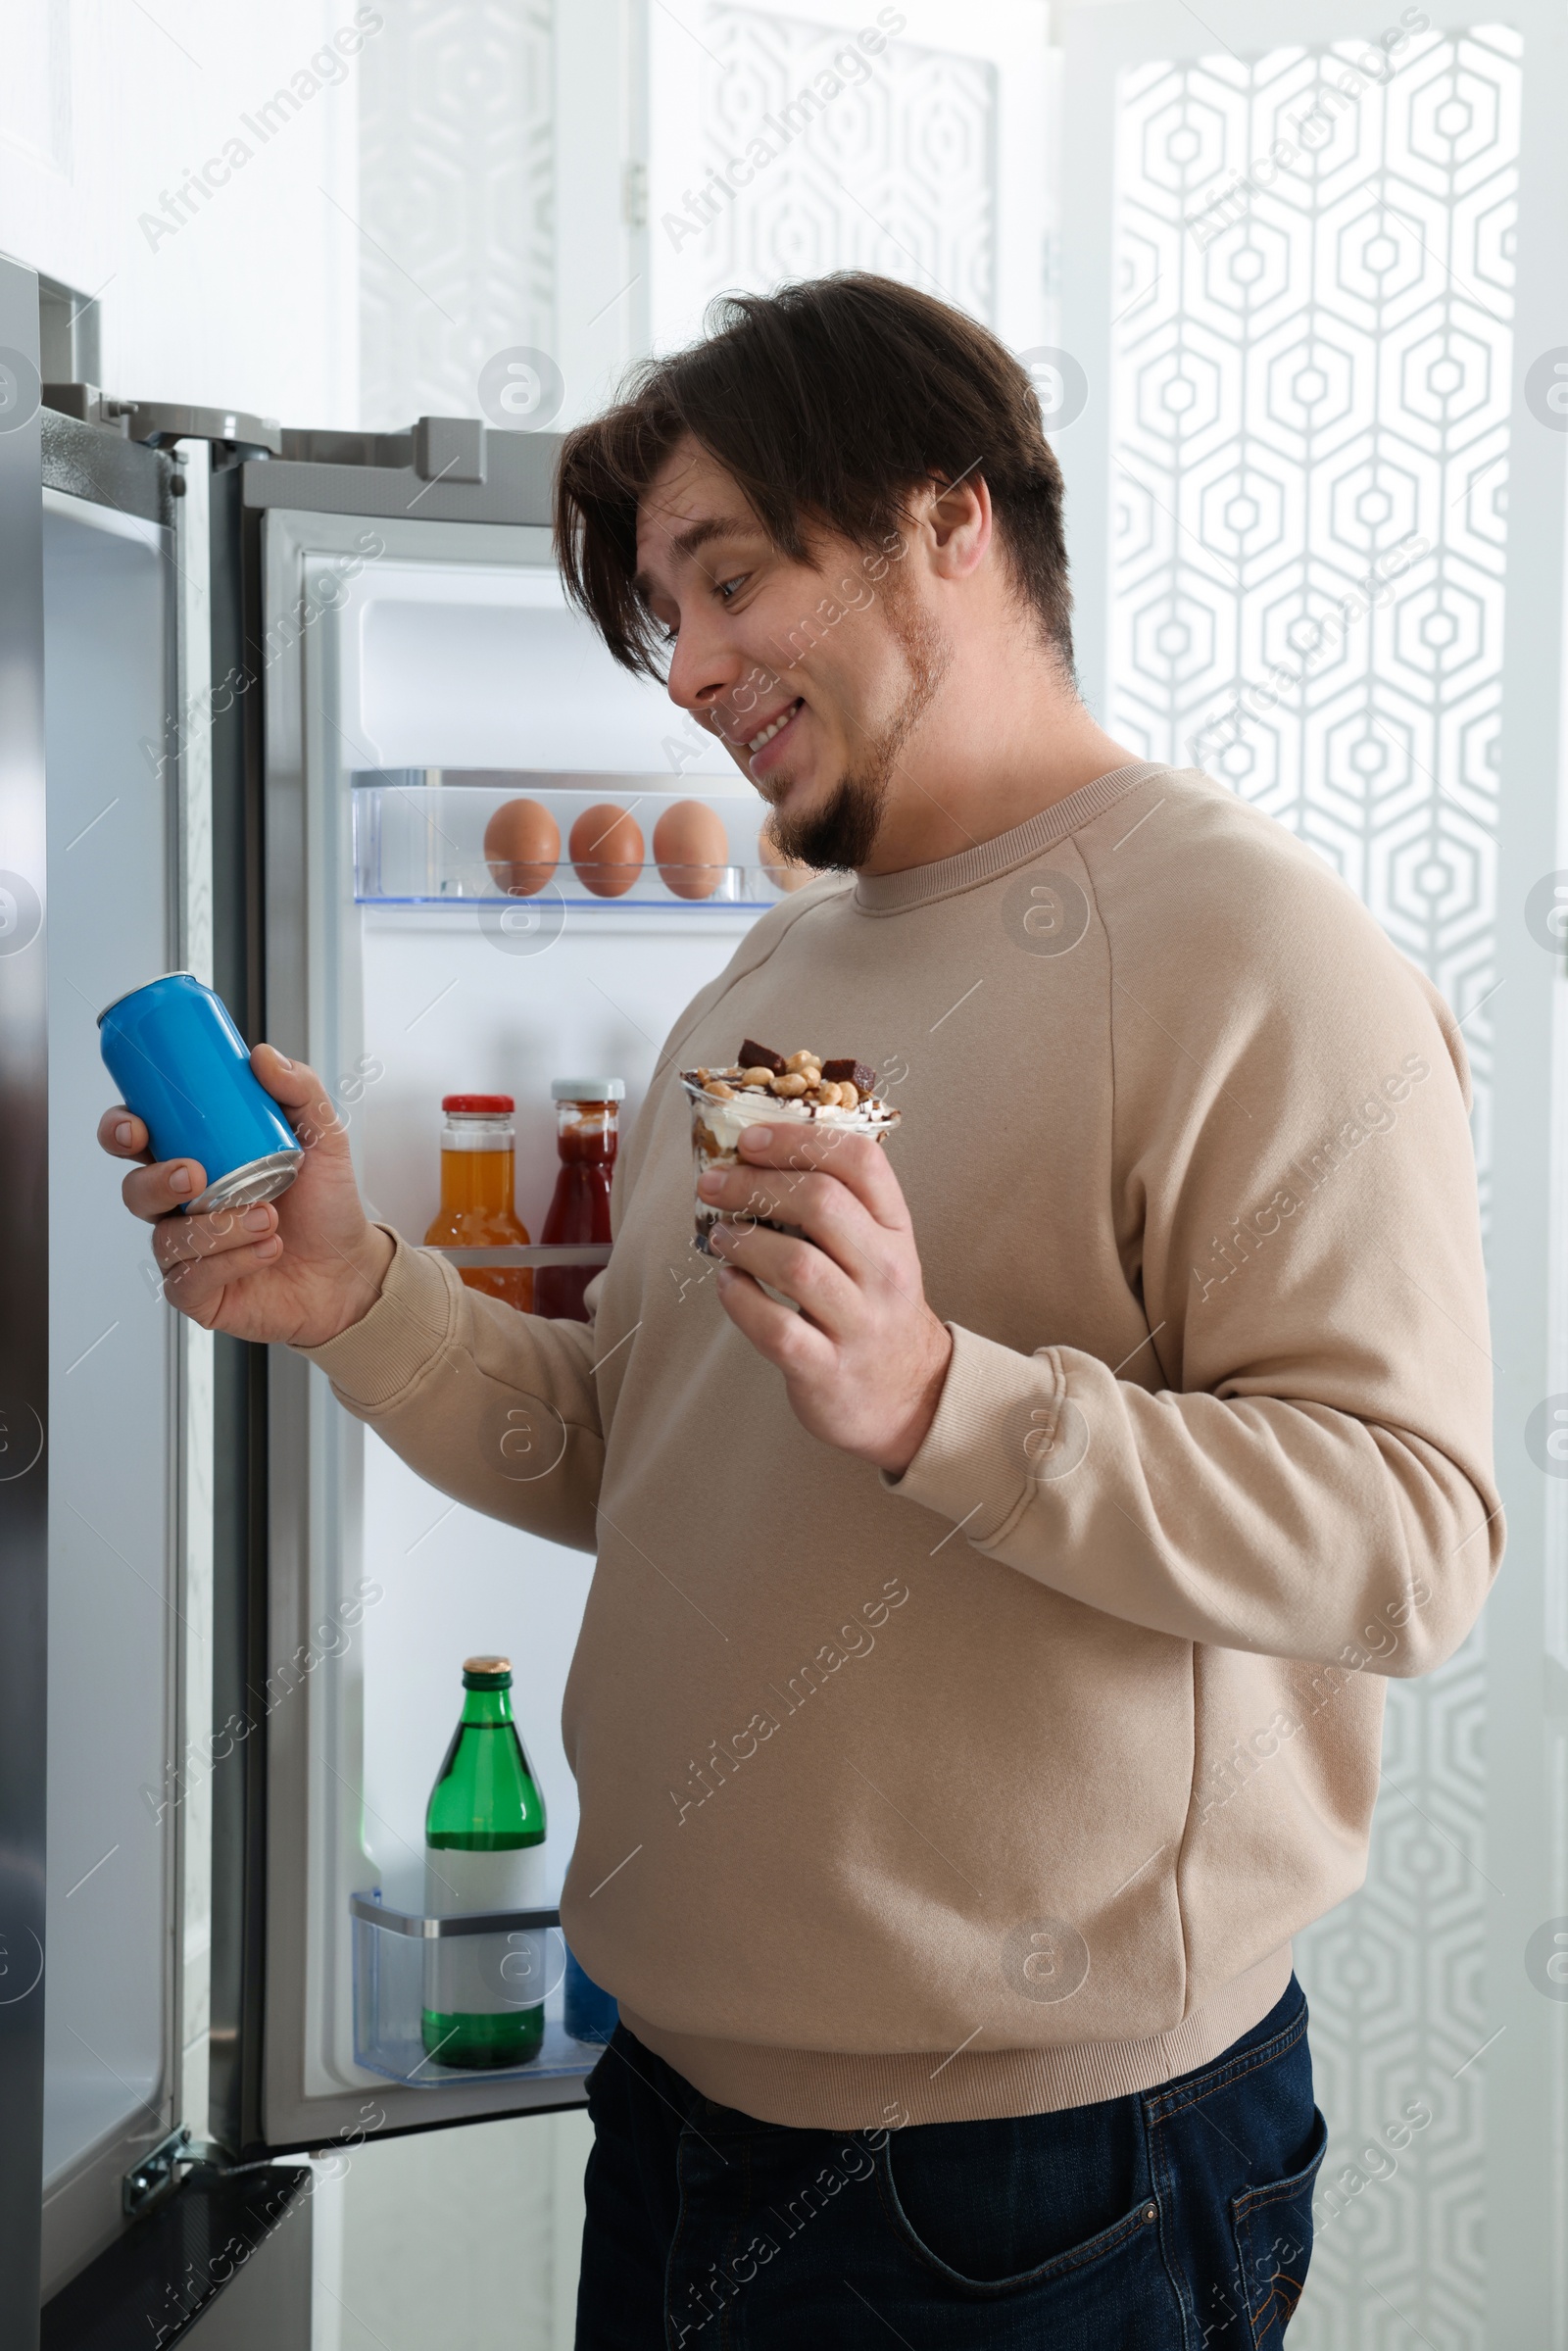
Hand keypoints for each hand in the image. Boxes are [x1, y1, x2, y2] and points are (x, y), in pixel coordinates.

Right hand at [99, 1044, 393, 1345]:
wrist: (350, 1269)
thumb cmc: (326, 1206)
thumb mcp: (323, 1138)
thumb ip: (300, 1091)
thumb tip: (262, 1056)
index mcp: (196, 1160)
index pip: (137, 1140)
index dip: (121, 1130)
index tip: (136, 1126)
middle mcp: (182, 1207)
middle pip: (134, 1190)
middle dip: (154, 1181)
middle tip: (194, 1175)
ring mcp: (187, 1251)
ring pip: (166, 1237)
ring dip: (217, 1226)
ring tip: (268, 1216)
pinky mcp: (199, 1292)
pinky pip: (190, 1278)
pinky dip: (231, 1260)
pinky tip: (267, 1248)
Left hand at [700, 1123, 951, 1475]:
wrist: (907, 1395)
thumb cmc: (873, 1308)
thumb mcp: (875, 1250)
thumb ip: (832, 1207)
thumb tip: (751, 1160)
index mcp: (895, 1230)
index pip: (861, 1163)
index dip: (798, 1140)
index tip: (750, 1140)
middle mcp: (885, 1271)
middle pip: (823, 1204)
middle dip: (756, 1185)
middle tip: (714, 1184)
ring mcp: (859, 1323)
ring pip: (796, 1265)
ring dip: (744, 1241)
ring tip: (720, 1235)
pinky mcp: (828, 1369)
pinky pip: (777, 1329)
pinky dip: (741, 1301)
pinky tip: (728, 1284)